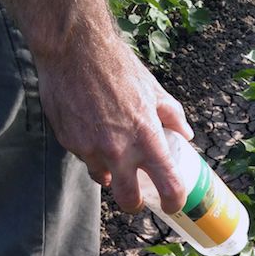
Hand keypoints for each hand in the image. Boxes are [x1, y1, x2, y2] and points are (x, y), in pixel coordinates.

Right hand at [35, 28, 193, 213]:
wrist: (74, 51)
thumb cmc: (118, 67)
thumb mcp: (154, 90)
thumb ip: (172, 116)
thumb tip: (185, 134)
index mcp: (147, 139)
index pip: (168, 185)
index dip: (173, 201)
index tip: (172, 203)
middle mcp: (119, 150)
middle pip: (128, 200)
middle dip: (134, 204)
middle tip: (136, 198)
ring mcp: (90, 149)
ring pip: (102, 178)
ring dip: (109, 173)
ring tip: (111, 153)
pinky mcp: (69, 143)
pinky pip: (84, 158)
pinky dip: (91, 152)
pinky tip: (92, 130)